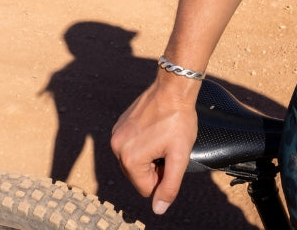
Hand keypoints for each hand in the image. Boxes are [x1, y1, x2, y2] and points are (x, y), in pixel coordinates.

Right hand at [111, 76, 198, 214]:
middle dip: (154, 165)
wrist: (174, 87)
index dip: (162, 176)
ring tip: (162, 135)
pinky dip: (142, 142)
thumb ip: (170, 185)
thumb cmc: (179, 119)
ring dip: (148, 153)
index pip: (146, 187)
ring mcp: (116, 134)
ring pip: (134, 160)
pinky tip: (155, 128)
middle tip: (168, 145)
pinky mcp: (119, 124)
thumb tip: (159, 209)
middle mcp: (117, 148)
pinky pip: (130, 144)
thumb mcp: (180, 155)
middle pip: (138, 174)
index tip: (171, 156)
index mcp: (130, 159)